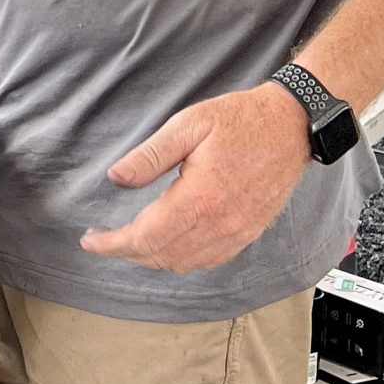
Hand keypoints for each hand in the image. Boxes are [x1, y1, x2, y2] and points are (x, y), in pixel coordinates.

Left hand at [80, 84, 311, 273]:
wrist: (292, 125)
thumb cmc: (242, 119)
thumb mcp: (189, 124)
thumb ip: (150, 156)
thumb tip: (116, 178)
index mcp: (201, 197)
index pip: (146, 237)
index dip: (113, 244)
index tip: (91, 241)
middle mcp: (220, 223)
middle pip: (161, 256)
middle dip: (127, 253)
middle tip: (104, 240)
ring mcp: (238, 232)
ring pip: (184, 264)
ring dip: (153, 259)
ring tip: (131, 242)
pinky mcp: (249, 232)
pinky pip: (209, 260)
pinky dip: (181, 260)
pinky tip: (168, 244)